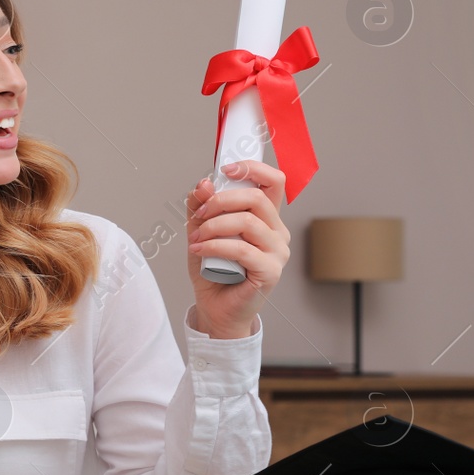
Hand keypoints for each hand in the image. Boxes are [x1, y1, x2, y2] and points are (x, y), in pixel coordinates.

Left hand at [185, 160, 290, 337]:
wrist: (214, 306)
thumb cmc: (212, 269)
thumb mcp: (200, 231)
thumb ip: (200, 206)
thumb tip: (203, 184)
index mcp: (265, 217)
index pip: (274, 181)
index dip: (253, 168)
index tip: (226, 169)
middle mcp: (277, 232)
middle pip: (256, 198)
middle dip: (220, 201)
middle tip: (199, 214)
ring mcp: (277, 252)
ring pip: (247, 223)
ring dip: (213, 226)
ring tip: (196, 237)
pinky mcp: (271, 271)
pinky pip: (242, 249)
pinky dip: (215, 246)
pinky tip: (199, 249)